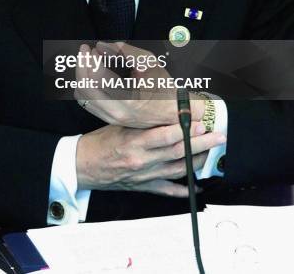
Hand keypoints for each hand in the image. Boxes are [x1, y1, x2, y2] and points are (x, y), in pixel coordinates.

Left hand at [75, 41, 204, 127]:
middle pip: (85, 87)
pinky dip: (84, 86)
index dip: (92, 60)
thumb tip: (101, 46)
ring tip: (87, 60)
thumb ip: (126, 52)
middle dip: (81, 65)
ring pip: (82, 96)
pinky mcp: (109, 119)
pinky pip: (86, 103)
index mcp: (129, 98)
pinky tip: (90, 74)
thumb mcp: (150, 63)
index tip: (93, 49)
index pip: (97, 77)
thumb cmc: (163, 85)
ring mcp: (112, 118)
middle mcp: (117, 111)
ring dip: (81, 75)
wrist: (172, 112)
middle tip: (84, 51)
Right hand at [76, 121, 225, 195]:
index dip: (185, 130)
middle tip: (217, 137)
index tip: (201, 123)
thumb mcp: (118, 125)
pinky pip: (167, 190)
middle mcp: (142, 160)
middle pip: (177, 152)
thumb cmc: (100, 143)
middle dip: (200, 144)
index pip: (165, 136)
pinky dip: (184, 189)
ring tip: (211, 153)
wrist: (83, 165)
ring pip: (177, 170)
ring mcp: (144, 175)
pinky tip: (197, 186)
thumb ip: (142, 120)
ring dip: (197, 162)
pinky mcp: (143, 186)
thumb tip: (164, 110)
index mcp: (134, 142)